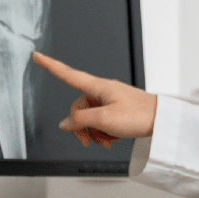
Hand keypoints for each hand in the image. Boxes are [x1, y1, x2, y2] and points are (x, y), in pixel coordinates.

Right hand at [33, 52, 156, 147]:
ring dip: (93, 132)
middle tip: (89, 141)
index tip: (37, 56)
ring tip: (107, 141)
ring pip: (89, 117)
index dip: (50, 65)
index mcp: (97, 86)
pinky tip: (112, 138)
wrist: (162, 120)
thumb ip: (81, 120)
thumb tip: (65, 123)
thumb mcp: (105, 119)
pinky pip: (100, 120)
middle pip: (77, 108)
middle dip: (80, 127)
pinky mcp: (116, 109)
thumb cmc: (139, 115)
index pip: (68, 74)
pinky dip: (103, 131)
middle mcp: (101, 91)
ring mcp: (109, 100)